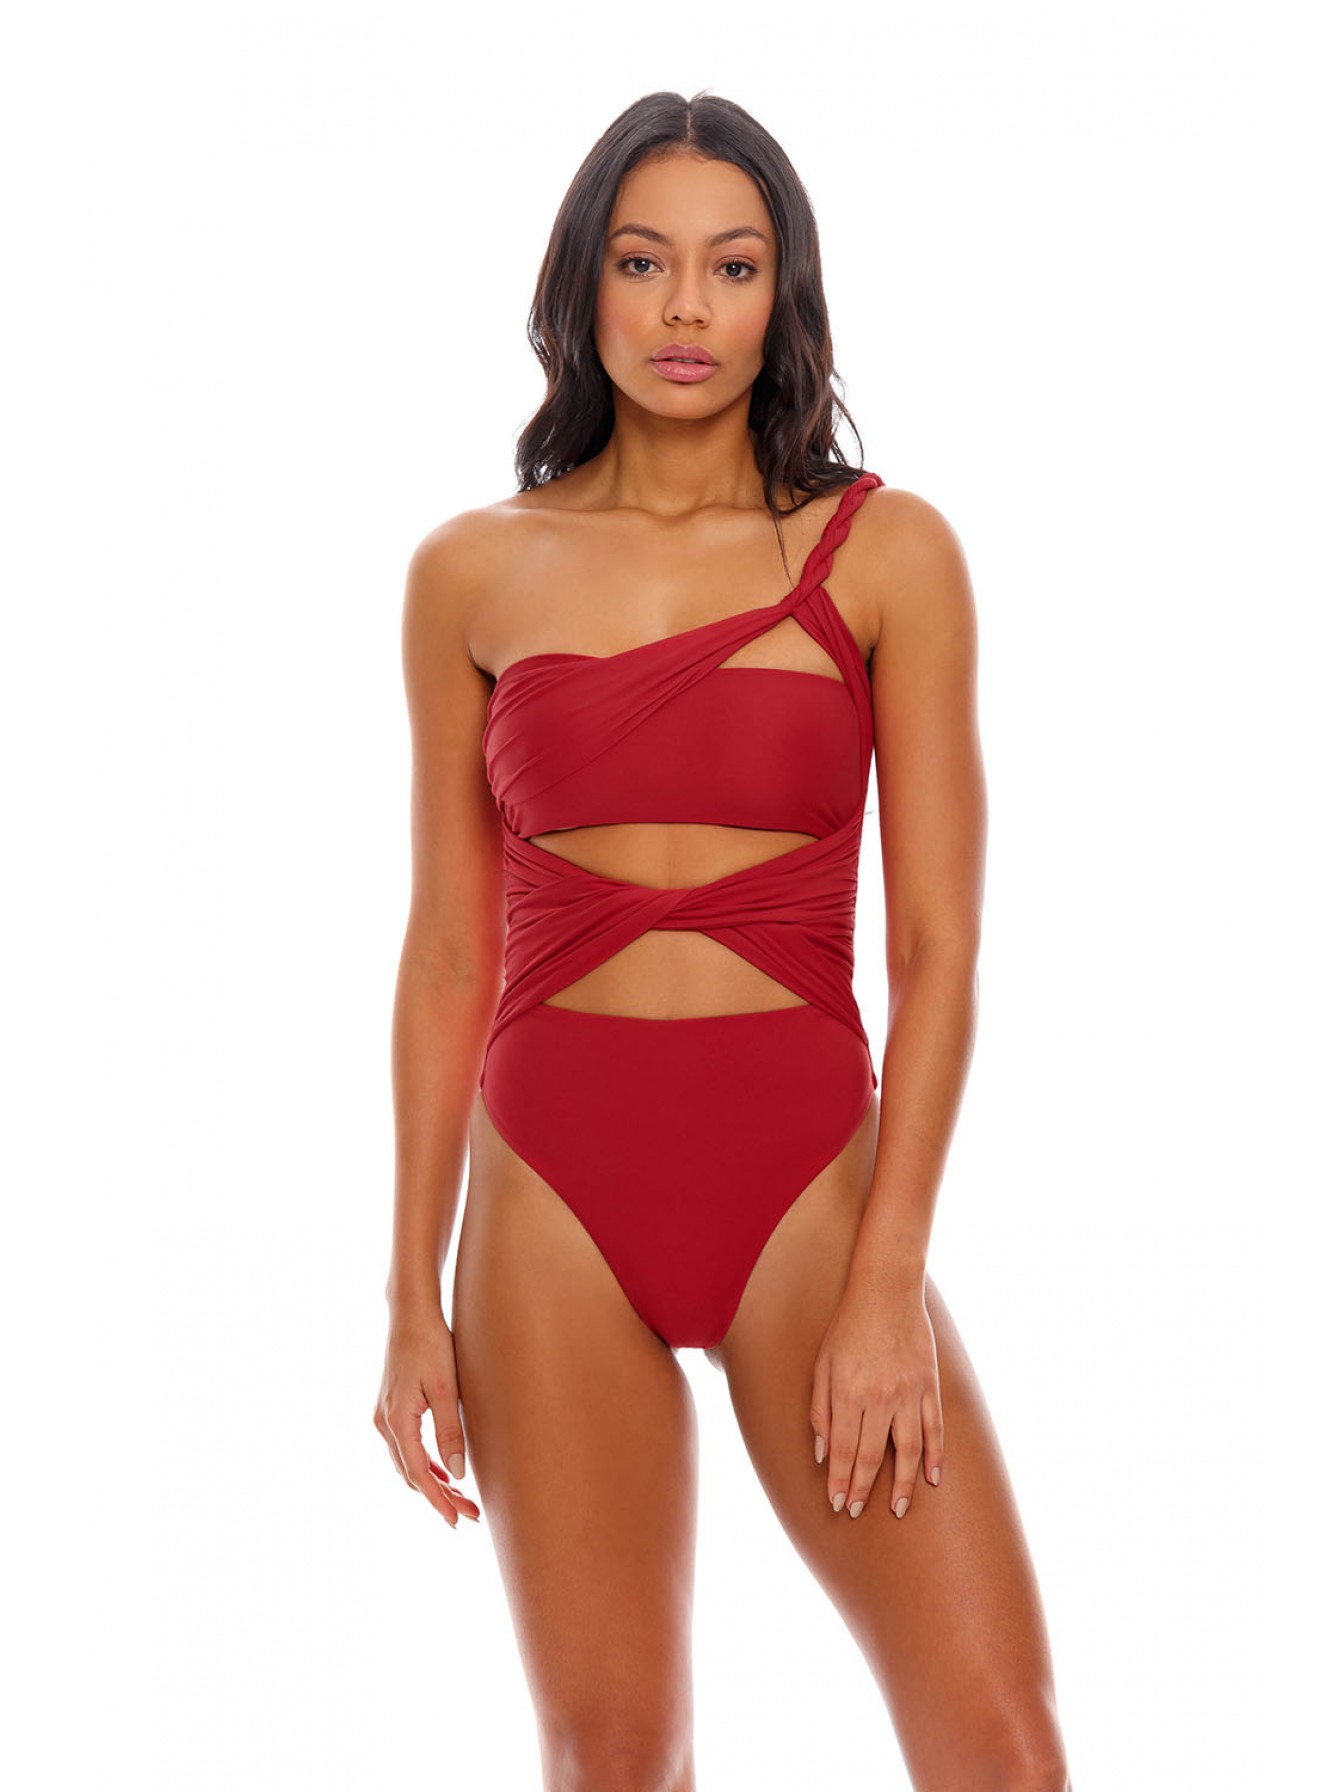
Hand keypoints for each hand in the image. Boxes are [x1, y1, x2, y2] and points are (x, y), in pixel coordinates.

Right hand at [373, 1308, 480, 1528]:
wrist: (410, 1314)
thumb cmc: (431, 1345)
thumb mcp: (445, 1389)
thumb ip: (450, 1432)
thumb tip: (458, 1475)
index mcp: (397, 1422)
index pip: (419, 1474)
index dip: (438, 1500)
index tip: (457, 1520)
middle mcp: (384, 1424)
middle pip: (412, 1474)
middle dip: (440, 1496)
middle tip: (470, 1514)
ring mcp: (384, 1417)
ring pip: (408, 1463)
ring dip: (433, 1482)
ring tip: (462, 1499)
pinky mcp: (390, 1408)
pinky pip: (406, 1448)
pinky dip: (424, 1463)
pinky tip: (444, 1471)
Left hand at [810, 1277, 943, 1519]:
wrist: (887, 1290)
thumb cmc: (848, 1327)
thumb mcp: (822, 1364)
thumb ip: (820, 1409)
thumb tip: (823, 1452)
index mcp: (849, 1392)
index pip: (844, 1450)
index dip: (841, 1481)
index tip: (838, 1504)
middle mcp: (880, 1397)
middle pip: (873, 1456)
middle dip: (864, 1489)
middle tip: (858, 1512)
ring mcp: (908, 1392)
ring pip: (908, 1450)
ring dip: (904, 1484)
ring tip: (899, 1509)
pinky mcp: (929, 1385)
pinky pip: (935, 1428)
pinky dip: (935, 1456)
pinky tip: (933, 1478)